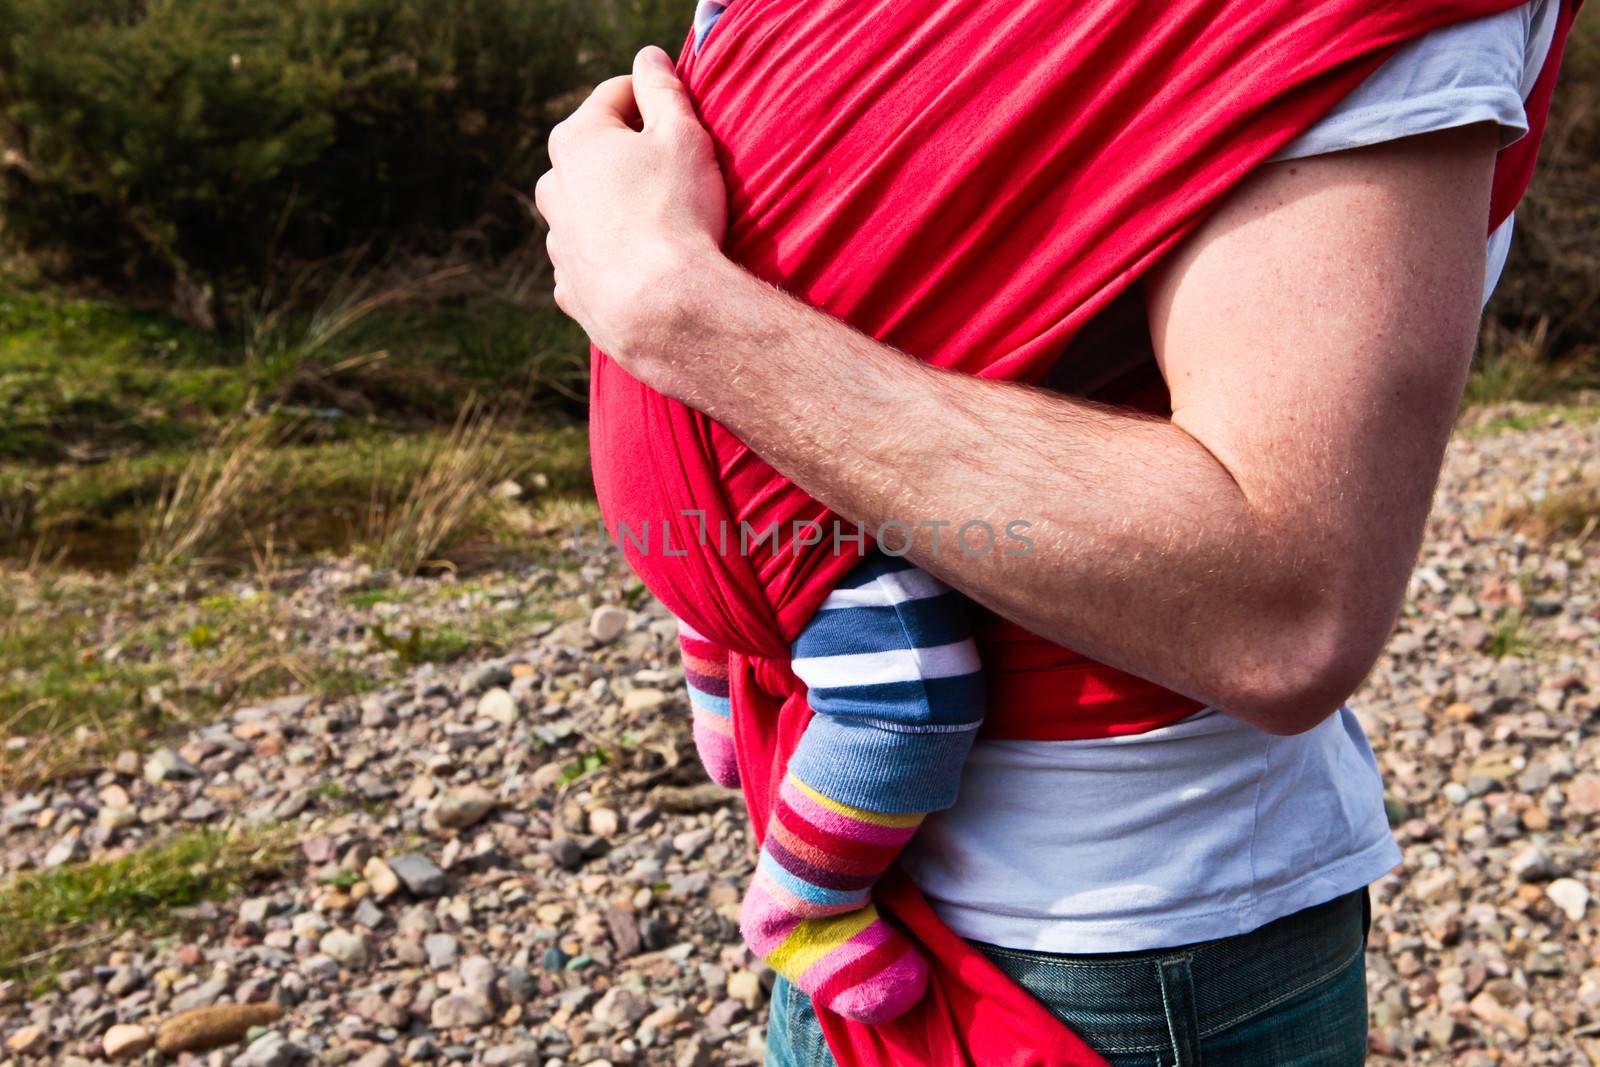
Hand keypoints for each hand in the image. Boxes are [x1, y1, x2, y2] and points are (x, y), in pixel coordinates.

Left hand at [534, 47, 728, 390]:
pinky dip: (609, 256)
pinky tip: (639, 265)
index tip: (683, 121)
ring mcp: (557, 240)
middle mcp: (554, 186)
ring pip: (587, 207)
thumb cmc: (676, 212)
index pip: (617, 96)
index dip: (656, 102)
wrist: (664, 307)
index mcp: (576, 139)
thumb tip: (649, 57)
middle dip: (631, 156)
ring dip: (617, 207)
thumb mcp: (682, 136)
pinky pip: (587, 259)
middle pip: (595, 152)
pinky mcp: (568, 286)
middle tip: (675, 175)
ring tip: (659, 225)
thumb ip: (663, 89)